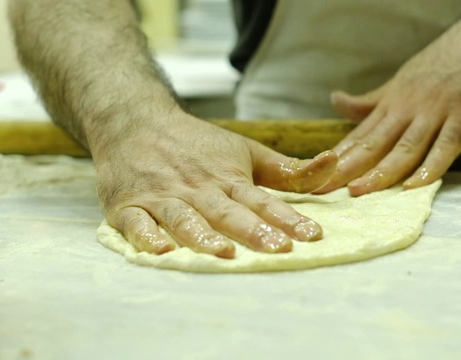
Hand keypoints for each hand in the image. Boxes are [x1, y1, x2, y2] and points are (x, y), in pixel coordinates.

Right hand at [94, 111, 337, 257]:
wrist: (134, 121)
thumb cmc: (196, 143)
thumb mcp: (244, 151)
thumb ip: (285, 169)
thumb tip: (331, 164)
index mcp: (227, 178)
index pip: (262, 200)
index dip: (287, 218)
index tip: (311, 235)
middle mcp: (198, 189)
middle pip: (228, 212)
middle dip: (254, 231)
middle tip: (277, 249)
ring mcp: (162, 197)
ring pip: (184, 218)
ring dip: (204, 235)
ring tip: (224, 252)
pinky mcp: (128, 205)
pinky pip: (137, 223)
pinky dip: (146, 237)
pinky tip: (160, 250)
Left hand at [317, 3, 460, 195]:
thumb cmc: (449, 59)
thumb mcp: (403, 79)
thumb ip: (371, 100)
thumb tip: (336, 101)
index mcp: (392, 102)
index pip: (358, 135)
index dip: (335, 158)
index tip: (312, 176)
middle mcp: (408, 107)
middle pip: (373, 143)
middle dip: (346, 169)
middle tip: (322, 190)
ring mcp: (436, 111)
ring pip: (404, 147)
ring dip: (381, 171)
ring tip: (358, 191)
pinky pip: (446, 146)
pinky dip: (431, 167)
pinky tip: (415, 186)